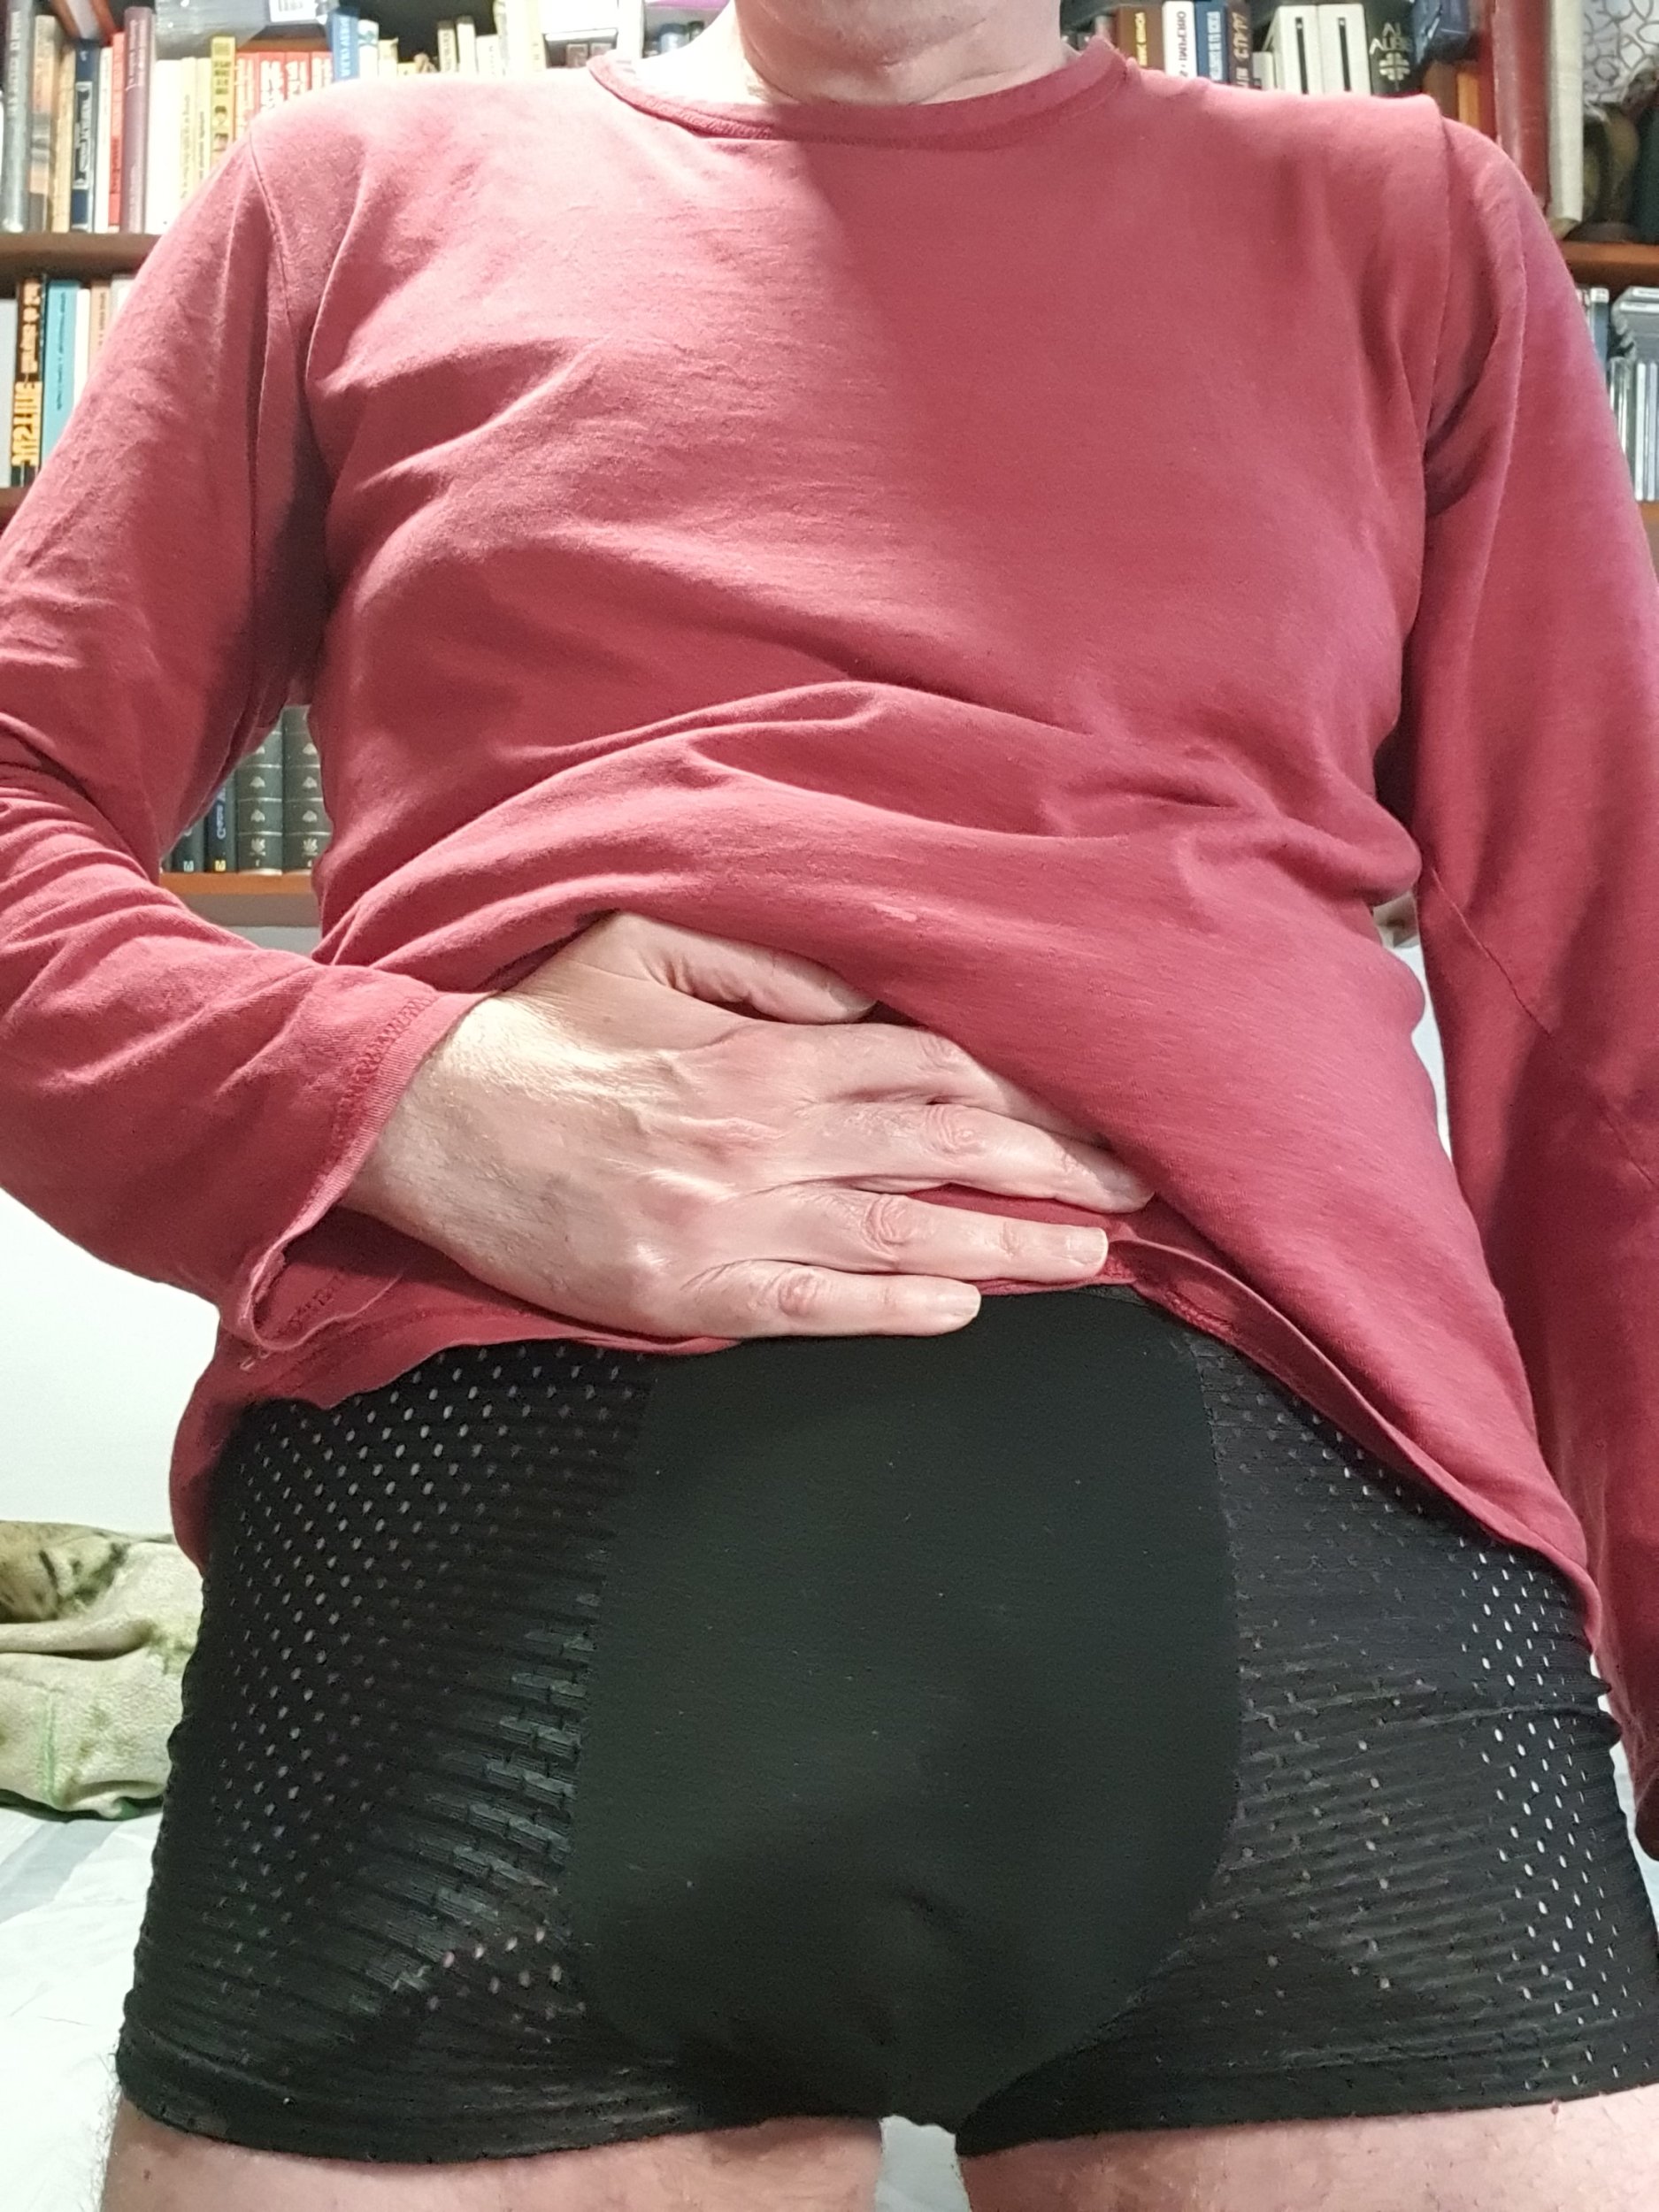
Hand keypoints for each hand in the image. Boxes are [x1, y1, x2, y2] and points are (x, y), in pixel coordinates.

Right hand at [345, 912, 1151, 1338]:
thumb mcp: (649, 946)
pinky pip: (820, 1307)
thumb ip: (771, 969)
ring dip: (1005, 1249)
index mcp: (767, 1054)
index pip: (931, 1071)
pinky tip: (961, 1306)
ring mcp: (736, 1225)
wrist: (433, 1126)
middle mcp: (769, 1141)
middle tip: (1130, 1192)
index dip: (1023, 1097)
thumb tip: (867, 1001)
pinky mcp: (697, 1294)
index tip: (1088, 1116)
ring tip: (1088, 1259)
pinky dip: (896, 1309)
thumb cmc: (545, 1032)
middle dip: (1047, 1173)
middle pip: (939, 1152)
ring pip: (901, 1236)